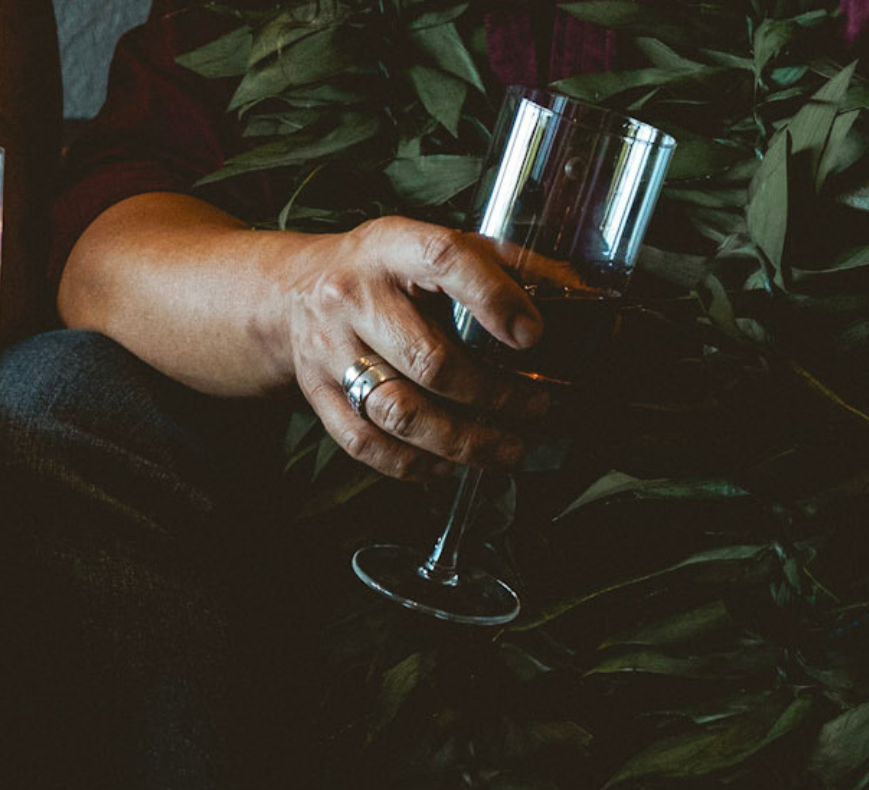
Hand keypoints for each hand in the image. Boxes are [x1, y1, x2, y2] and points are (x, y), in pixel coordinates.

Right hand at [281, 217, 553, 480]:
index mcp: (391, 247)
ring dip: (463, 441)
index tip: (533, 336)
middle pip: (429, 360)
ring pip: (400, 412)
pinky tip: (450, 466)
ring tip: (508, 450)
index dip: (493, 298)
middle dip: (494, 396)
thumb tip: (575, 291)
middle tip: (537, 409)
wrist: (293, 291)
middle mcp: (354, 298)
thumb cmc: (385, 271)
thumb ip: (501, 264)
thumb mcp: (434, 244)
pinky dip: (414, 464)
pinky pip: (366, 444)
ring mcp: (331, 351)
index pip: (445, 260)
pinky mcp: (319, 395)